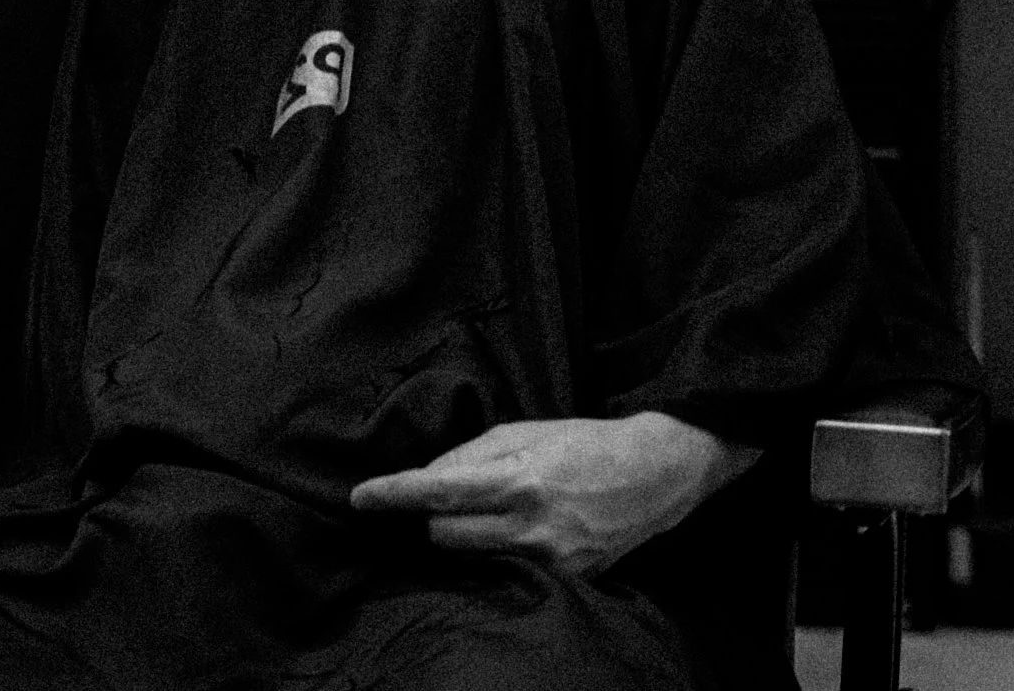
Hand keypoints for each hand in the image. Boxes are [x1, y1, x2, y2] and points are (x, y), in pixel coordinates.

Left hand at [348, 413, 759, 575]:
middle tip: (446, 497)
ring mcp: (549, 560)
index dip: (394, 495)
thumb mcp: (524, 432)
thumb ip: (471, 456)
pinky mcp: (566, 581)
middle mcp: (531, 525)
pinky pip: (506, 572)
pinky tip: (512, 533)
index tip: (360, 498)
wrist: (652, 475)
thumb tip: (426, 477)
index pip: (438, 491)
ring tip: (485, 512)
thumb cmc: (582, 443)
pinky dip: (496, 552)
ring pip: (471, 558)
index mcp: (519, 478)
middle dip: (432, 516)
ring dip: (461, 535)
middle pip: (444, 535)